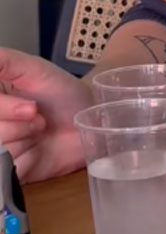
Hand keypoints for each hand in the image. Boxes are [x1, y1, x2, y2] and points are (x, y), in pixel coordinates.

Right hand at [0, 47, 86, 181]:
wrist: (89, 118)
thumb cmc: (62, 90)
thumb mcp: (33, 68)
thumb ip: (4, 61)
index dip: (4, 108)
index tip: (30, 106)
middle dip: (16, 124)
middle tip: (38, 115)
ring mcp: (2, 148)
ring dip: (22, 141)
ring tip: (40, 129)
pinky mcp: (11, 171)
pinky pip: (6, 172)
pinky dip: (24, 162)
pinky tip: (37, 151)